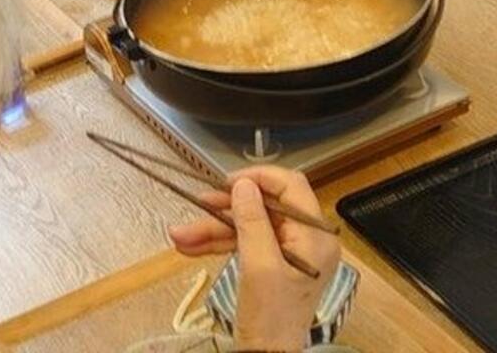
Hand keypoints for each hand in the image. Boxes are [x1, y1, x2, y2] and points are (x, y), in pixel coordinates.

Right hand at [168, 166, 340, 351]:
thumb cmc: (270, 317)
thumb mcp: (260, 266)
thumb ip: (253, 221)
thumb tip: (244, 185)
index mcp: (315, 236)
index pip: (291, 187)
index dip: (259, 179)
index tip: (228, 182)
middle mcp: (307, 240)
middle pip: (264, 208)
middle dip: (227, 209)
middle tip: (197, 204)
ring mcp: (290, 254)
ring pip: (249, 227)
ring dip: (214, 229)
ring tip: (181, 236)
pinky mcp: (274, 267)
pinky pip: (246, 245)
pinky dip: (219, 244)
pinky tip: (191, 247)